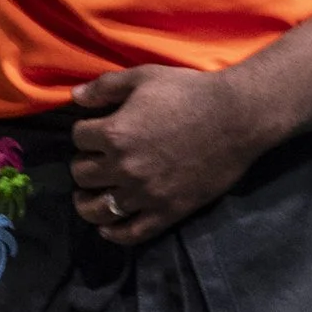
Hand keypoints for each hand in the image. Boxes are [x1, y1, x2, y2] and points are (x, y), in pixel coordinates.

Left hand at [68, 64, 269, 247]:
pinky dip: (113, 233)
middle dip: (84, 164)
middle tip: (95, 160)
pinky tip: (107, 228)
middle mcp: (124, 168)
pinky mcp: (167, 212)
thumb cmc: (191, 92)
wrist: (237, 118)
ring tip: (89, 196)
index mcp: (115, 133)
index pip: (78, 137)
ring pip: (97, 209)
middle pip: (82, 174)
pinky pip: (130, 233)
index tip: (96, 130)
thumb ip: (106, 86)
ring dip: (87, 202)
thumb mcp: (144, 77)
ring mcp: (145, 194)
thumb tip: (75, 97)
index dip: (85, 131)